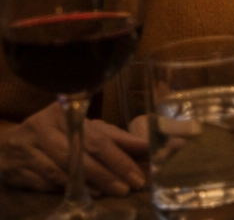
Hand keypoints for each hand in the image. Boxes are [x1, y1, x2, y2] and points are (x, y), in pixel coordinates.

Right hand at [0, 102, 147, 194]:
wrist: (10, 145)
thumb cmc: (57, 133)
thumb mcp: (86, 129)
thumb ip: (114, 138)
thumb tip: (146, 146)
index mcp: (64, 113)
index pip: (97, 139)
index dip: (118, 158)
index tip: (137, 174)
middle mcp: (43, 129)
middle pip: (79, 155)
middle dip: (107, 173)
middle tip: (128, 187)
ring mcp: (28, 150)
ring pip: (62, 171)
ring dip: (88, 184)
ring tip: (111, 192)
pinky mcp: (17, 170)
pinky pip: (44, 183)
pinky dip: (66, 190)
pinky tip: (84, 194)